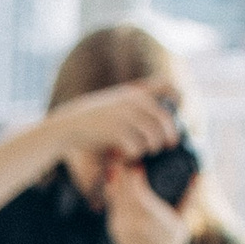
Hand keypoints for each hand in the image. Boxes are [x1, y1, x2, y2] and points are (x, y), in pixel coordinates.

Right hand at [47, 79, 176, 170]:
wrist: (66, 125)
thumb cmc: (90, 117)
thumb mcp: (113, 101)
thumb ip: (133, 104)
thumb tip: (155, 115)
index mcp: (134, 92)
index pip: (167, 87)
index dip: (177, 98)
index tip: (177, 109)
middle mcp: (133, 101)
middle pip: (164, 119)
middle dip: (170, 134)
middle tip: (168, 145)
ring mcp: (126, 117)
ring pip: (153, 135)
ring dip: (152, 147)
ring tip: (145, 151)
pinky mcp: (116, 133)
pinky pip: (137, 147)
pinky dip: (135, 155)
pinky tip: (129, 156)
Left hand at [100, 157, 190, 243]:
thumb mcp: (183, 219)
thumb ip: (191, 196)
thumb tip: (201, 174)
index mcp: (148, 213)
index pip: (135, 183)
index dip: (134, 167)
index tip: (139, 157)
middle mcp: (130, 219)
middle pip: (120, 186)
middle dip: (121, 168)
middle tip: (124, 153)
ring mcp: (119, 225)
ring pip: (112, 196)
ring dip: (115, 179)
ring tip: (117, 163)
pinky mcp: (114, 230)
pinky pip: (111, 206)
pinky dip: (113, 193)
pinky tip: (115, 183)